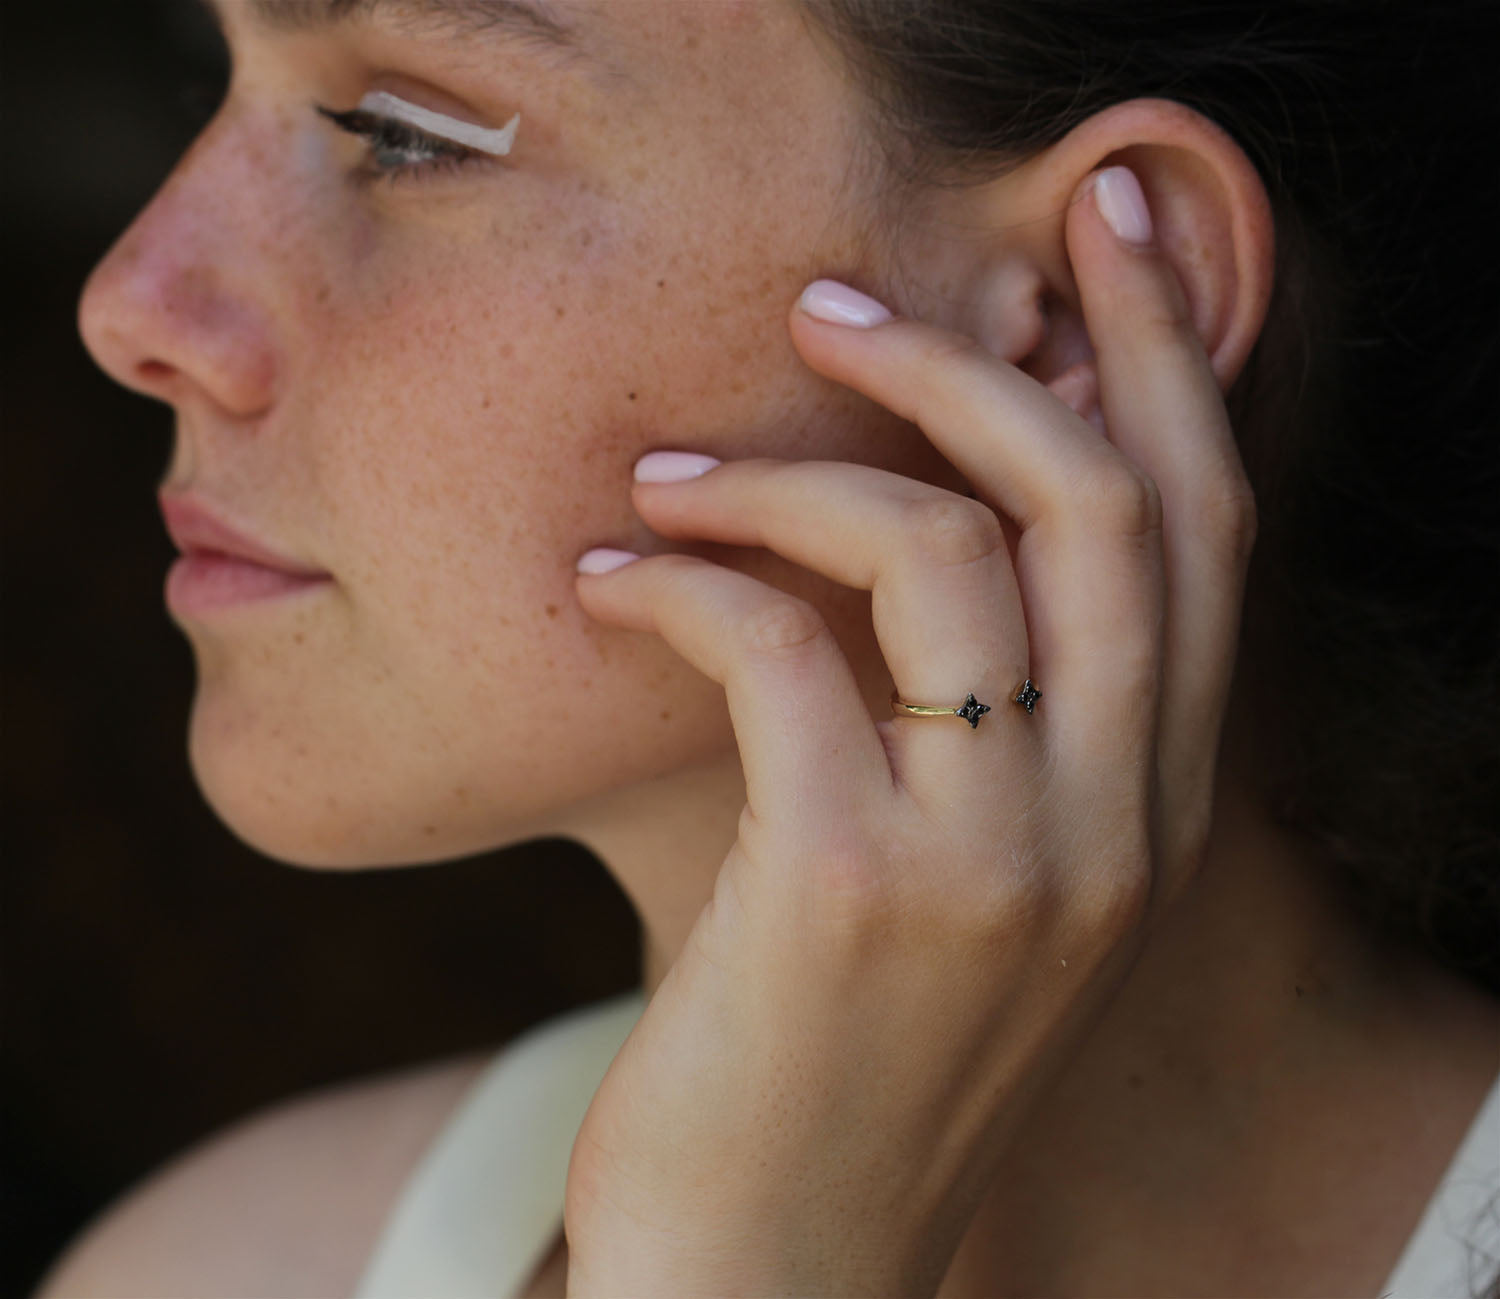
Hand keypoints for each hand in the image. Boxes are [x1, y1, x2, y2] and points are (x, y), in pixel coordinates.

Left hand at [564, 165, 1256, 1297]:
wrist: (780, 1267)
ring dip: (787, 475)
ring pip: (944, 550)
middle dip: (980, 361)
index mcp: (1156, 808)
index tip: (1094, 231)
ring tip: (667, 478)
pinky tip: (606, 583)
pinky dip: (683, 581)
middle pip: (1106, 504)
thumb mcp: (979, 883)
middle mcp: (1114, 824)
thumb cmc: (855, 1051)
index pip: (1206, 530)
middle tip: (831, 308)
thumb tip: (939, 509)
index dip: (1163, 357)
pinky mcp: (851, 890)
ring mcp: (999, 861)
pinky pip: (781, 649)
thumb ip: (1005, 718)